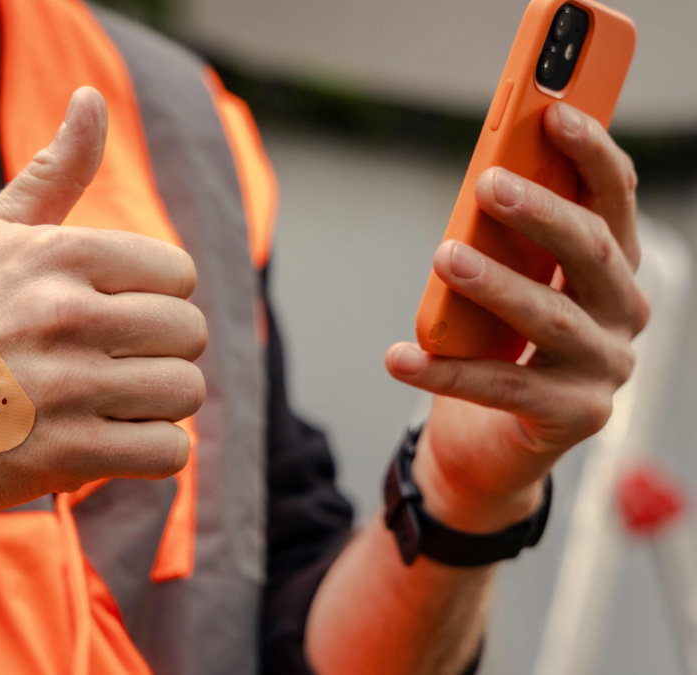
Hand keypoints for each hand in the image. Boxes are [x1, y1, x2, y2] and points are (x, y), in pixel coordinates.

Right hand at [0, 87, 205, 513]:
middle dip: (159, 352)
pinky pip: (169, 453)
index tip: (110, 315)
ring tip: (109, 401)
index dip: (152, 299)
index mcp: (62, 254)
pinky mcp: (69, 456)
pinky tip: (107, 439)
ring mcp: (70, 389)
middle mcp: (69, 316)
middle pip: (191, 334)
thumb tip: (91, 99)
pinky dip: (149, 452)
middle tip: (109, 363)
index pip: (179, 275)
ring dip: (157, 404)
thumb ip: (55, 170)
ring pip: (186, 393)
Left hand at [384, 102, 648, 532]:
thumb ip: (506, 242)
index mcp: (613, 269)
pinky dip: (444, 371)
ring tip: (446, 256)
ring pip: (550, 317)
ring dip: (496, 282)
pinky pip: (500, 386)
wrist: (493, 443)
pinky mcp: (573, 415)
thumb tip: (482, 182)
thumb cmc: (499, 346)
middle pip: (591, 253)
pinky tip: (399, 357)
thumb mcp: (506, 283)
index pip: (615, 201)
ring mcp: (603, 368)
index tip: (557, 115)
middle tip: (488, 183)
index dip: (593, 156)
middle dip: (542, 213)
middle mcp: (623, 315)